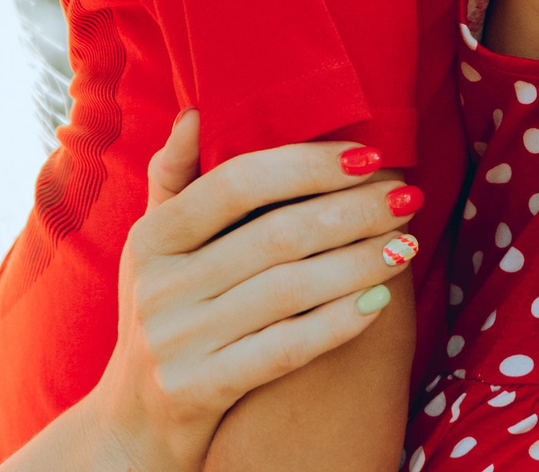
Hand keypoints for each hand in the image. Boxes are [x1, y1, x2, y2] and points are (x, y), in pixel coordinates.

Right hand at [80, 112, 420, 470]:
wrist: (131, 426)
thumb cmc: (164, 316)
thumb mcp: (151, 248)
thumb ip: (173, 179)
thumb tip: (197, 112)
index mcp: (151, 238)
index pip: (238, 182)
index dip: (308, 164)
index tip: (369, 157)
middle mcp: (158, 285)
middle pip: (276, 234)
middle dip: (353, 211)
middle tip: (407, 198)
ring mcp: (176, 341)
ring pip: (290, 289)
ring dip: (360, 262)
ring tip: (407, 244)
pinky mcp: (198, 391)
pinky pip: (284, 349)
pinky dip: (337, 322)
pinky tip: (379, 302)